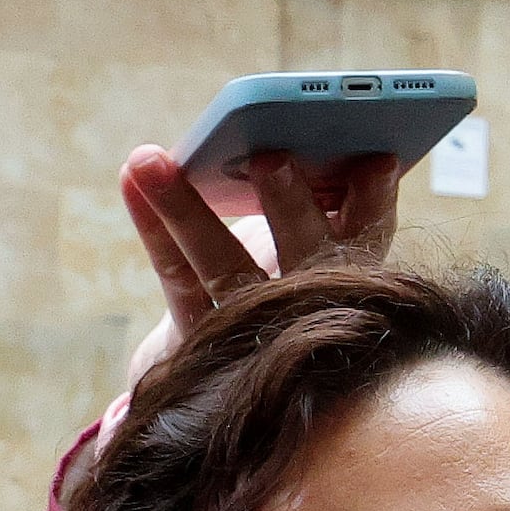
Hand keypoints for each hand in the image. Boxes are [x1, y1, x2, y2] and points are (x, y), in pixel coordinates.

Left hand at [118, 143, 398, 371]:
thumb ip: (324, 201)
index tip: (377, 158)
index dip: (375, 200)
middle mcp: (309, 309)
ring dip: (189, 210)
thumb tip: (312, 143)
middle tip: (271, 159)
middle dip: (291, 208)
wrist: (231, 367)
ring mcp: (253, 329)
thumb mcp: (309, 237)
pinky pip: (177, 276)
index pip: (371, 235)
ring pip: (224, 267)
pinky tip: (132, 177)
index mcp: (352, 276)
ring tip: (151, 161)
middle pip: (306, 259)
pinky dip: (154, 224)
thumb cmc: (280, 277)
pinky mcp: (201, 336)